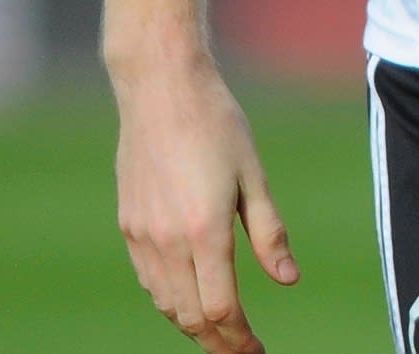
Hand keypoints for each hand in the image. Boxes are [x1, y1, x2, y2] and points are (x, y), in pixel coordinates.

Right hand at [113, 52, 296, 351]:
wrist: (160, 91)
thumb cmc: (217, 125)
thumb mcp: (254, 176)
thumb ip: (270, 233)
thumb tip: (289, 280)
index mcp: (204, 231)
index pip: (221, 309)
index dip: (240, 338)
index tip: (259, 349)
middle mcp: (167, 242)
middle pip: (190, 317)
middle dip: (218, 342)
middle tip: (242, 351)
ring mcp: (142, 236)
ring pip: (166, 303)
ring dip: (192, 325)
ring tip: (221, 333)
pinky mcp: (129, 226)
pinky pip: (149, 281)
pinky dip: (171, 300)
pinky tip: (190, 298)